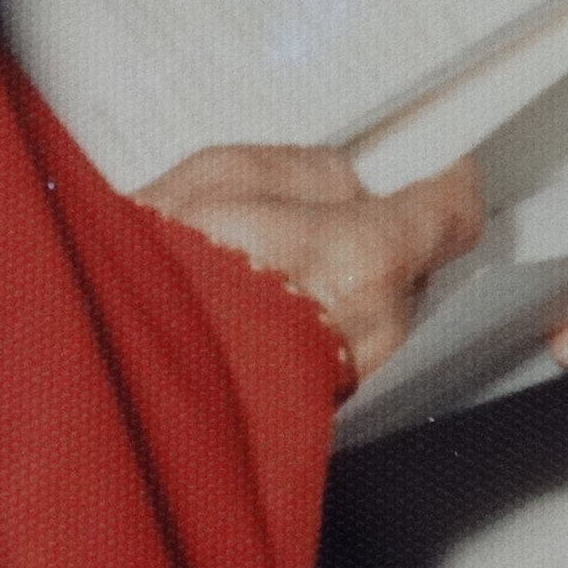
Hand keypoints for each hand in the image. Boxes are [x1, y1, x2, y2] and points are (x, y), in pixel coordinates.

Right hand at [141, 146, 484, 389]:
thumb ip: (305, 171)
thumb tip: (350, 182)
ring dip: (347, 280)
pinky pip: (347, 345)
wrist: (117, 369)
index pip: (449, 213)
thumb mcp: (221, 179)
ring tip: (277, 264)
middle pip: (414, 261)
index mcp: (367, 257)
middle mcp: (378, 324)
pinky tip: (270, 307)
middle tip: (321, 212)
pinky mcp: (329, 401)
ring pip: (381, 306)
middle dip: (382, 232)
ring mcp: (358, 372)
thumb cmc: (160, 275)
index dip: (446, 183)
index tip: (441, 166)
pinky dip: (322, 322)